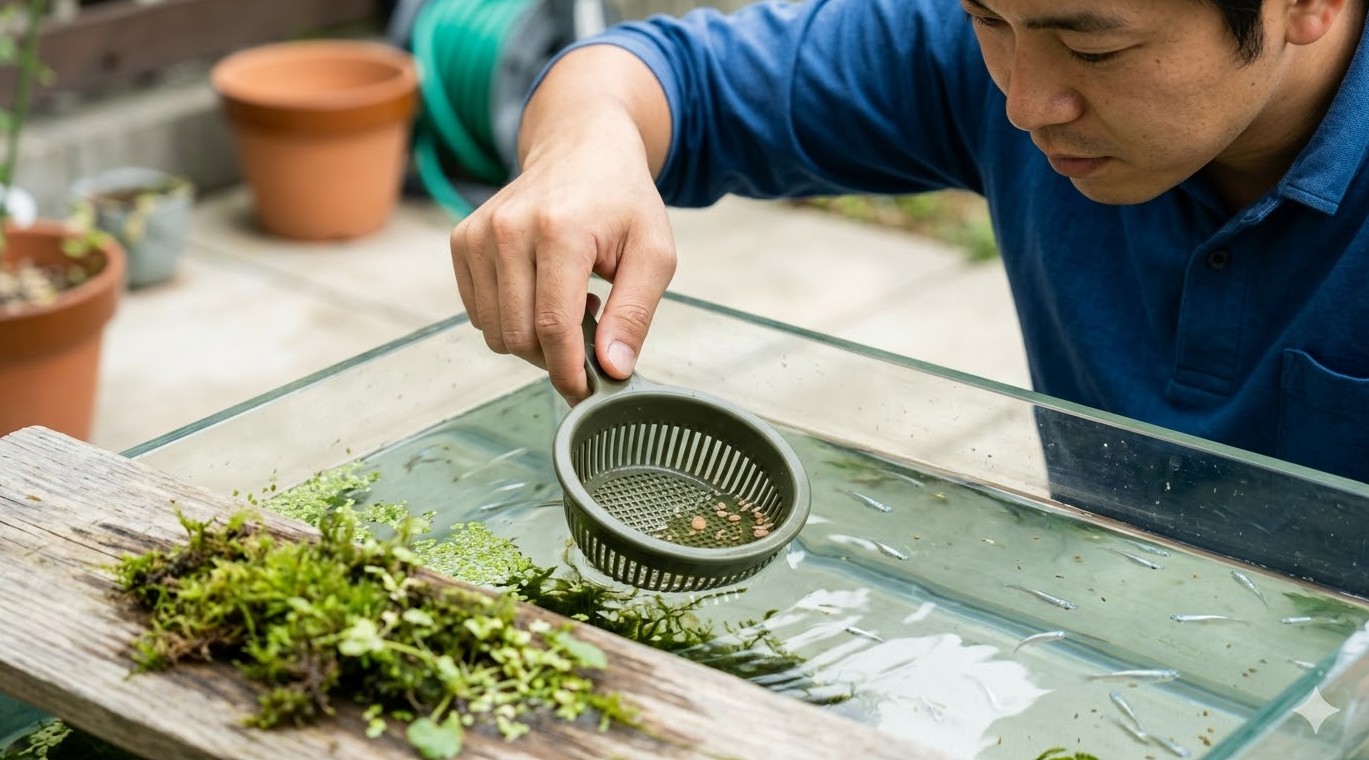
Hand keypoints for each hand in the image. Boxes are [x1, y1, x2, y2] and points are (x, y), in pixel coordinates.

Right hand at [450, 117, 675, 402]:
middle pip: (519, 336)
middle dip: (555, 355)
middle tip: (591, 330)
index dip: (569, 371)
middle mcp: (508, 230)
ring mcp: (478, 234)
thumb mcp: (654, 253)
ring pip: (495, 331)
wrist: (581, 146)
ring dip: (533, 337)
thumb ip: (635, 314)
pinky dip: (511, 317)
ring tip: (569, 301)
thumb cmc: (623, 200)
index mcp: (559, 230)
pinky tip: (541, 290)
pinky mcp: (462, 241)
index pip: (552, 327)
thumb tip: (613, 369)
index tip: (587, 392)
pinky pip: (479, 313)